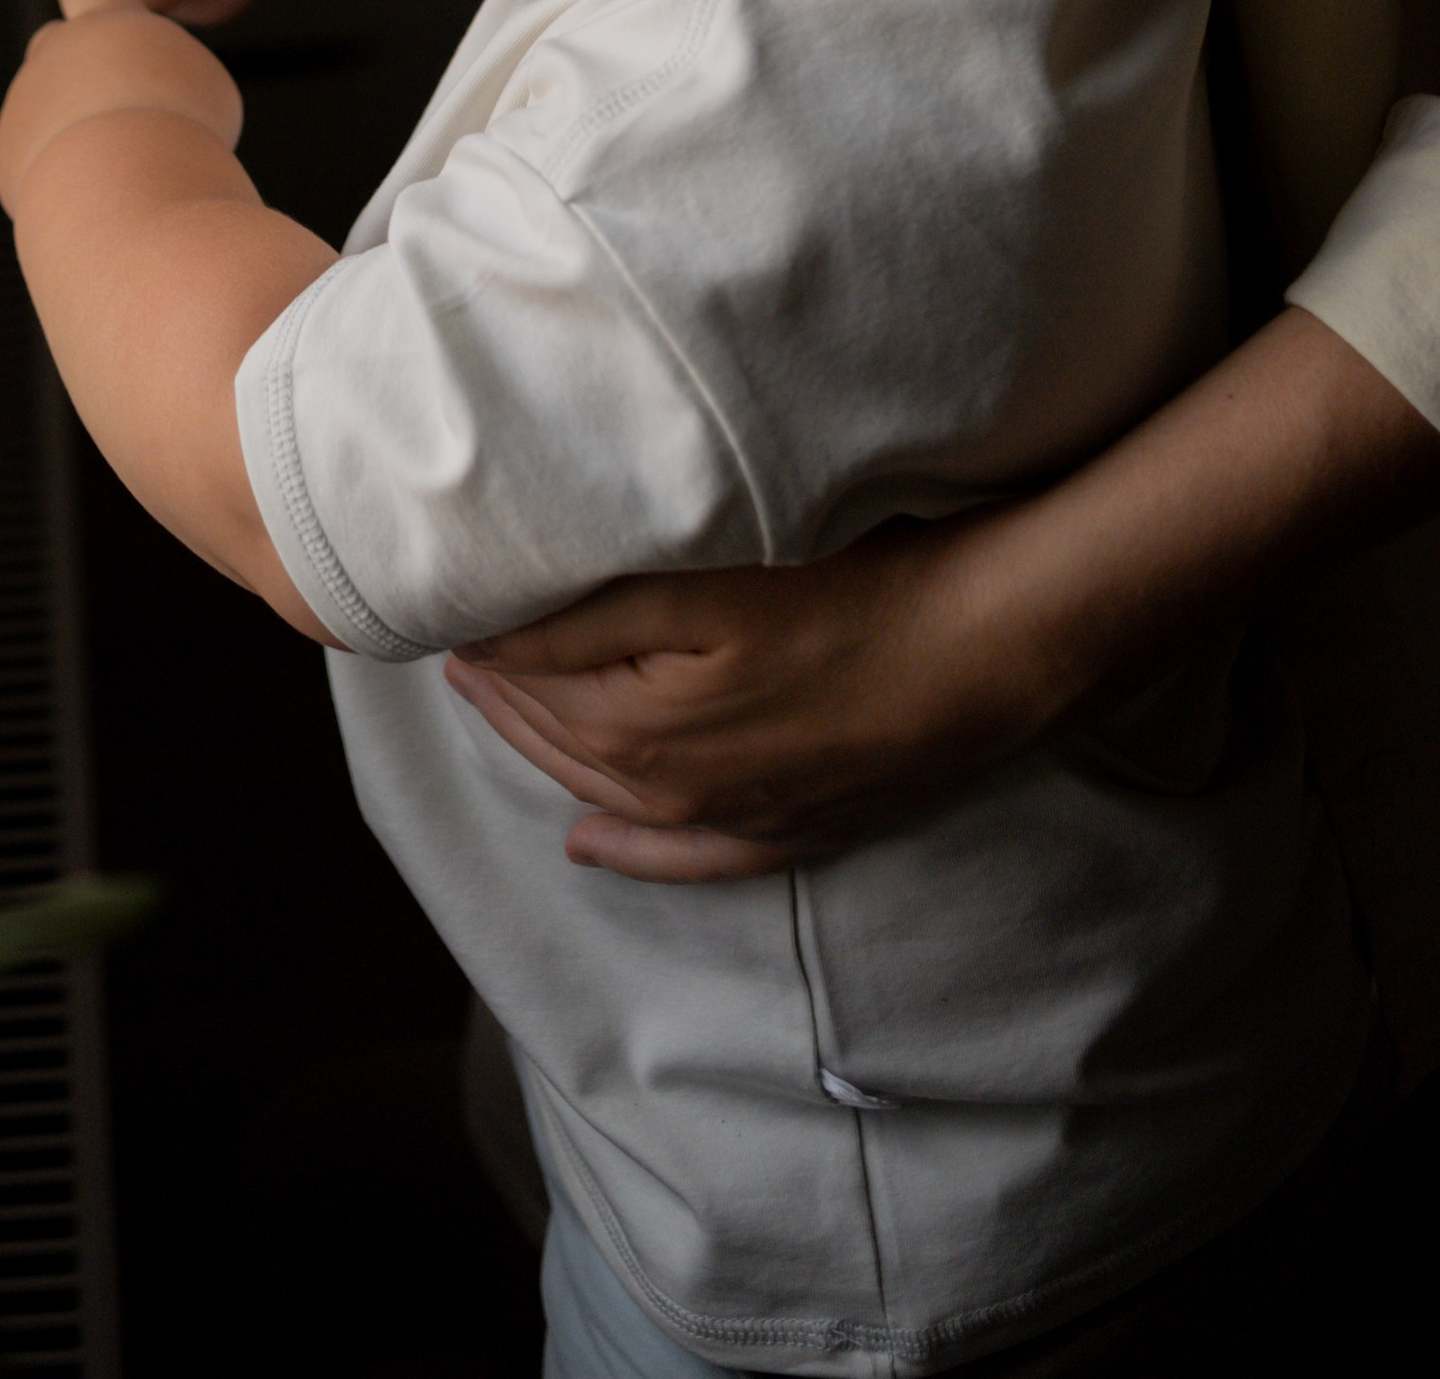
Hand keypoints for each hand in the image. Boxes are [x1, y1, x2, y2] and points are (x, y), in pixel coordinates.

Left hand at [0, 0, 245, 208]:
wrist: (123, 189)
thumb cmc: (180, 127)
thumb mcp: (200, 85)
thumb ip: (160, 83)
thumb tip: (124, 118)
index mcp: (108, 18)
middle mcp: (57, 50)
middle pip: (56, 47)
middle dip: (74, 65)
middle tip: (110, 95)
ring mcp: (26, 101)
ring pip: (58, 118)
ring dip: (91, 140)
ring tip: (128, 168)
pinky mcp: (9, 155)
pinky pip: (47, 168)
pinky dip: (72, 183)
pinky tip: (98, 200)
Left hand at [445, 522, 1039, 881]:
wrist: (995, 648)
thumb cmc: (859, 588)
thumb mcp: (713, 580)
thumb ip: (598, 606)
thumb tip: (501, 621)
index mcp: (645, 723)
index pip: (530, 675)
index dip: (484, 633)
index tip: (444, 595)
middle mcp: (680, 786)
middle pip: (558, 737)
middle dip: (500, 692)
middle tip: (455, 642)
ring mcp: (742, 815)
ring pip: (608, 792)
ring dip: (545, 751)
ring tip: (496, 704)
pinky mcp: (797, 828)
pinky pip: (689, 857)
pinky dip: (631, 852)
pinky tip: (587, 844)